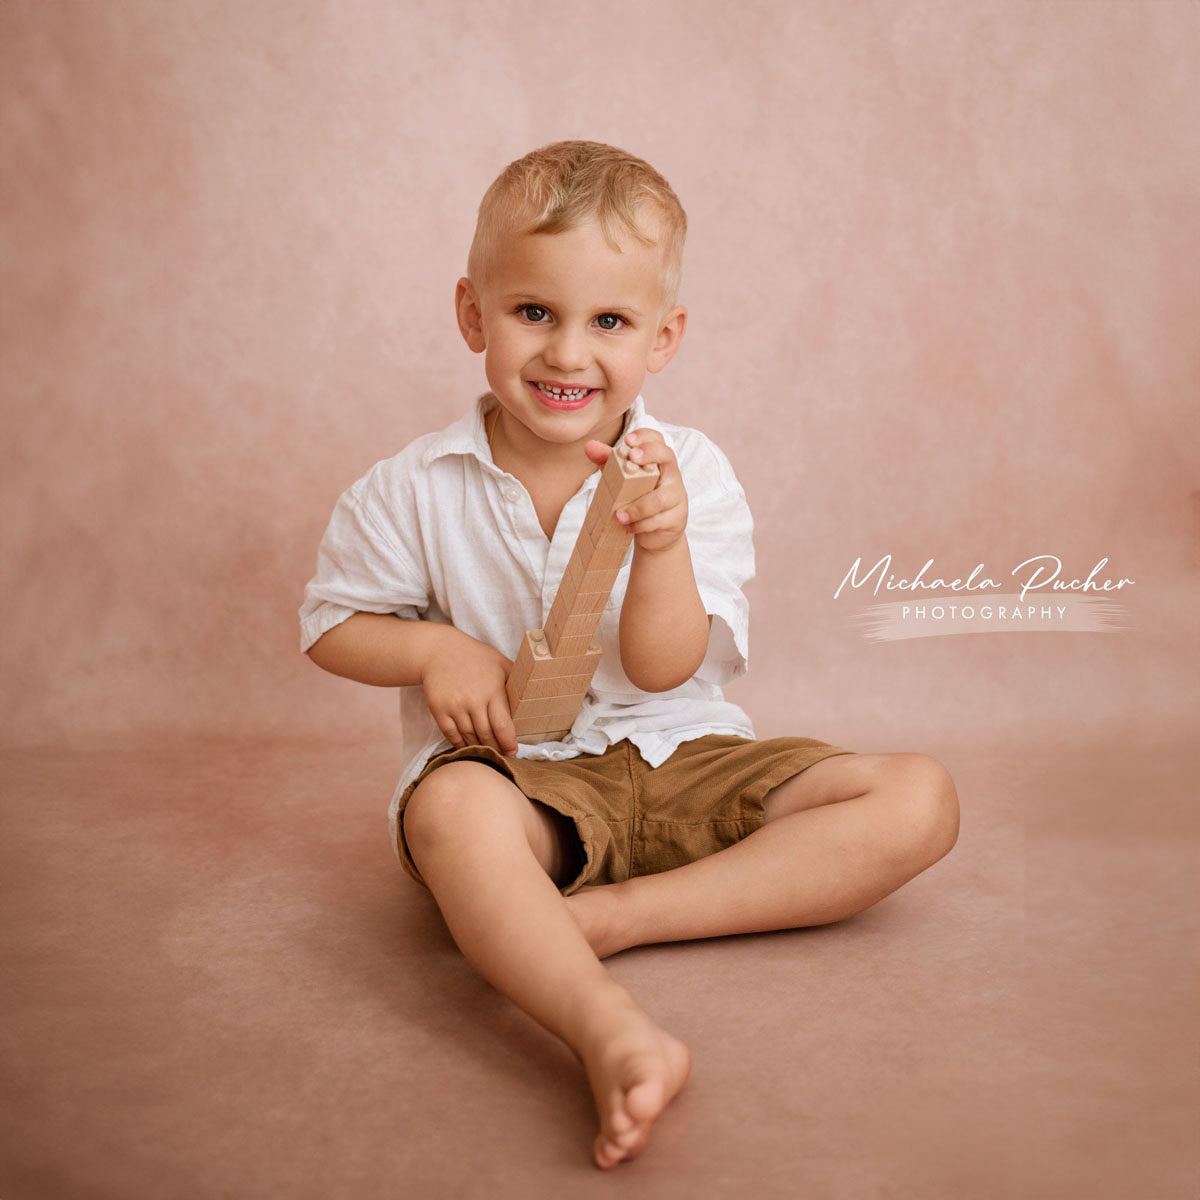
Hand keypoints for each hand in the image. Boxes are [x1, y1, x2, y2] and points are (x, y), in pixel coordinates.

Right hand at [420, 633, 517, 755]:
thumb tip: (534, 694)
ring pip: (469, 737)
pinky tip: (467, 745)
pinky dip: (460, 744)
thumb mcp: (500, 663)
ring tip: (486, 751)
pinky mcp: (439, 709)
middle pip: (486, 735)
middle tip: (501, 754)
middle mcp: (473, 700)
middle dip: (495, 748)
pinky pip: (451, 735)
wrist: (439, 651)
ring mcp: (455, 706)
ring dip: (479, 748)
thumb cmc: (475, 657)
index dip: (508, 742)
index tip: (513, 751)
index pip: (503, 725)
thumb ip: (515, 680)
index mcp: (493, 690)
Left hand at [585, 430, 688, 553]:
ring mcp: (677, 496)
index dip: (645, 436)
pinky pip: (660, 520)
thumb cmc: (639, 500)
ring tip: (619, 516)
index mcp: (658, 462)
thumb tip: (589, 447)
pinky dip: (640, 525)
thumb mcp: (623, 481)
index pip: (658, 440)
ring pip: (661, 497)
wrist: (655, 533)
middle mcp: (671, 475)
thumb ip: (609, 463)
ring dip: (638, 507)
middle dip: (650, 454)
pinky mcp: (677, 518)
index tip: (628, 441)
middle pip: (668, 456)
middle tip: (632, 458)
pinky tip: (628, 527)